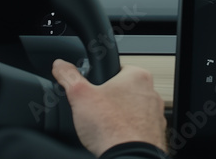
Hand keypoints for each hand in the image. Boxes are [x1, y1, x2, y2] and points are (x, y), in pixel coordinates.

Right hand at [52, 59, 166, 156]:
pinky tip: (115, 137)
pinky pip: (138, 128)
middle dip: (110, 99)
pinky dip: (127, 131)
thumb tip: (60, 65)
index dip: (101, 79)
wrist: (128, 157)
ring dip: (120, 116)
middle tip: (96, 110)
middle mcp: (151, 93)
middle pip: (124, 90)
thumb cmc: (112, 128)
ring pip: (132, 109)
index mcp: (138, 76)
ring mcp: (155, 114)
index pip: (117, 69)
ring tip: (105, 125)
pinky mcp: (155, 133)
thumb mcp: (80, 95)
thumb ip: (69, 76)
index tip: (93, 90)